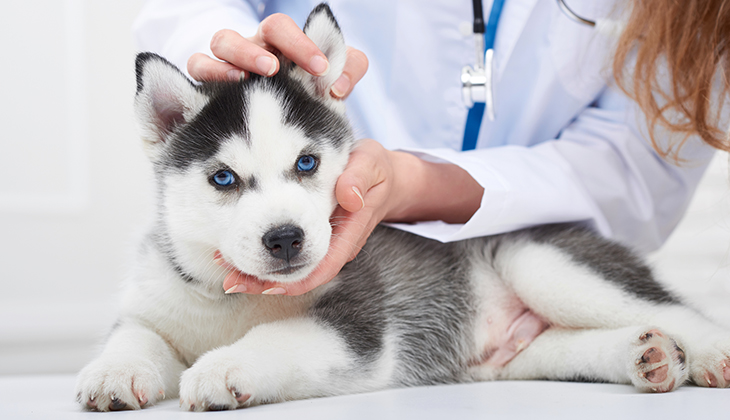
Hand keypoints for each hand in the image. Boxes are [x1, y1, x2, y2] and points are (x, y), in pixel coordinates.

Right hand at [186, 13, 367, 97]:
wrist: (268, 139)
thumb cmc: (302, 103)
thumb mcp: (329, 90)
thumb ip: (345, 76)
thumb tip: (339, 85)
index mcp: (283, 47)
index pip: (289, 31)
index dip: (303, 43)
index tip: (320, 67)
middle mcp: (256, 50)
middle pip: (262, 29)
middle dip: (267, 47)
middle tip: (277, 68)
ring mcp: (228, 63)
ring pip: (223, 42)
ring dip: (238, 56)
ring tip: (246, 76)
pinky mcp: (205, 84)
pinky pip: (197, 66)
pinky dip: (209, 72)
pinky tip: (223, 89)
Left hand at [221, 139, 483, 295]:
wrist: (383, 176)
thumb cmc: (375, 168)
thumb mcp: (371, 163)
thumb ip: (360, 177)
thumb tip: (349, 196)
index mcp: (349, 232)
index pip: (323, 265)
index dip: (296, 279)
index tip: (268, 285)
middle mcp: (334, 245)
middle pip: (300, 274)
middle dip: (266, 281)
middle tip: (231, 280)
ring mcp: (322, 243)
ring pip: (290, 267)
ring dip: (258, 271)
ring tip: (225, 268)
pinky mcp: (311, 236)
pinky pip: (287, 253)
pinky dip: (262, 254)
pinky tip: (238, 251)